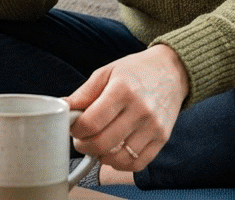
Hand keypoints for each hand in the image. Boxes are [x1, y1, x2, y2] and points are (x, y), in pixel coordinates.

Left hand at [64, 45, 189, 172]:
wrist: (172, 71)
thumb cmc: (136, 71)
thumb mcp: (106, 72)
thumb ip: (84, 93)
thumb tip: (62, 107)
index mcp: (122, 90)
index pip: (91, 122)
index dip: (75, 130)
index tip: (74, 127)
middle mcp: (140, 110)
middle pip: (103, 143)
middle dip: (84, 146)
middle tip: (81, 139)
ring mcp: (153, 126)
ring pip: (119, 158)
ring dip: (101, 157)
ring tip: (97, 146)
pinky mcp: (162, 138)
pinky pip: (138, 163)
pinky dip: (121, 164)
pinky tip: (114, 153)